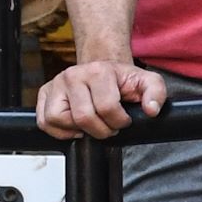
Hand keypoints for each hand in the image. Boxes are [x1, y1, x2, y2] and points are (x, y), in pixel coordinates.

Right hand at [37, 58, 165, 139]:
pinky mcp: (45, 94)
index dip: (118, 121)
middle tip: (109, 126)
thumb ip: (156, 94)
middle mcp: (73, 75)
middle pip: (83, 117)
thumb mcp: (147, 82)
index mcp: (98, 71)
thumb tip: (151, 110)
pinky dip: (59, 130)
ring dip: (78, 129)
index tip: (123, 120)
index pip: (106, 107)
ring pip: (58, 119)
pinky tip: (75, 126)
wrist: (101, 71)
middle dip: (101, 129)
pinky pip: (45, 121)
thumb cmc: (121, 79)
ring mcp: (56, 84)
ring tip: (92, 125)